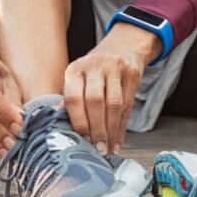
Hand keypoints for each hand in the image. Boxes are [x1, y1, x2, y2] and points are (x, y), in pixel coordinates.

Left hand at [62, 23, 159, 155]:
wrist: (122, 47)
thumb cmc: (95, 71)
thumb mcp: (79, 78)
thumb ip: (72, 100)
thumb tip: (64, 128)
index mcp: (74, 70)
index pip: (74, 97)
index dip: (78, 122)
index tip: (82, 141)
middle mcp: (93, 66)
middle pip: (95, 102)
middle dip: (97, 130)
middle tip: (97, 149)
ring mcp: (114, 68)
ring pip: (114, 104)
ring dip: (111, 131)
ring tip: (108, 149)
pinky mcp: (132, 73)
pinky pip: (128, 105)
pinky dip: (122, 127)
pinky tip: (118, 141)